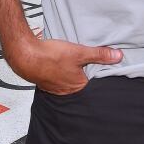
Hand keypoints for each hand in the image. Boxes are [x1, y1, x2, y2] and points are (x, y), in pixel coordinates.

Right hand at [6, 38, 122, 94]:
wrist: (25, 55)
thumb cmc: (50, 56)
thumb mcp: (79, 52)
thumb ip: (99, 55)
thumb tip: (118, 56)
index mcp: (78, 86)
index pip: (94, 82)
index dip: (97, 73)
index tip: (100, 66)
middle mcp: (67, 91)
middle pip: (81, 81)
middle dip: (84, 72)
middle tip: (84, 62)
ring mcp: (55, 88)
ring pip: (68, 80)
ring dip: (70, 72)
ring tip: (70, 62)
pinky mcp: (45, 82)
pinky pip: (57, 78)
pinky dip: (59, 72)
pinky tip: (57, 63)